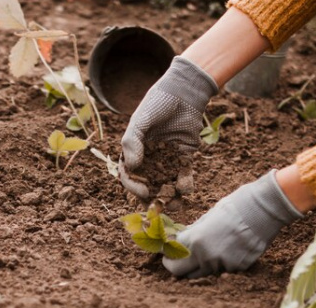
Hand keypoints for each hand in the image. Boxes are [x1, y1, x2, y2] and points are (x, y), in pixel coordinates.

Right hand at [119, 56, 217, 199]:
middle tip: (158, 207)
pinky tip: (186, 188)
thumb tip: (132, 167)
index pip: (129, 174)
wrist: (184, 91)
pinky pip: (183, 174)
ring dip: (169, 195)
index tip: (143, 191)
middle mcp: (149, 157)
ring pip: (165, 182)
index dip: (133, 185)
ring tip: (174, 205)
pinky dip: (184, 183)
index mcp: (133, 150)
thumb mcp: (140, 120)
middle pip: (147, 183)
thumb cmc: (158, 102)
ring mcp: (167, 158)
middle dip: (152, 197)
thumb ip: (132, 142)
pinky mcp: (184, 156)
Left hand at [163, 171, 303, 277]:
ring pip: (202, 272)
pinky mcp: (237, 268)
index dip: (167, 255)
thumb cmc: (233, 208)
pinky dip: (220, 263)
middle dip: (177, 266)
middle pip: (181, 272)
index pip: (171, 257)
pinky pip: (222, 270)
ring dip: (200, 265)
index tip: (168, 254)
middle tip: (178, 260)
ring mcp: (223, 265)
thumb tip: (179, 241)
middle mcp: (206, 257)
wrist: (263, 210)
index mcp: (195, 241)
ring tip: (208, 248)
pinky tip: (227, 248)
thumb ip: (192, 234)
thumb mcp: (206, 218)